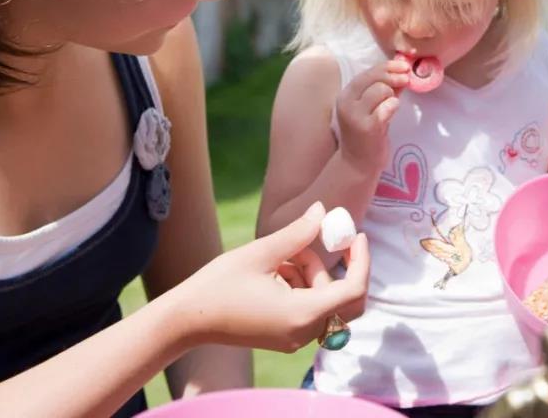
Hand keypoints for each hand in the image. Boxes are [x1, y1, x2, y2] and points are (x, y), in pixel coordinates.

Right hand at [173, 202, 369, 352]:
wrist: (186, 320)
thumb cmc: (219, 285)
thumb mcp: (261, 252)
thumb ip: (297, 233)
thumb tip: (322, 210)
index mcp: (302, 314)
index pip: (353, 289)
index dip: (360, 260)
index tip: (355, 235)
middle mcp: (304, 332)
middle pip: (348, 301)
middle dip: (342, 267)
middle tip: (333, 239)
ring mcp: (294, 338)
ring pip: (326, 301)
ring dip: (314, 273)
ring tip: (284, 254)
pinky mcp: (284, 336)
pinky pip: (310, 309)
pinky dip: (303, 286)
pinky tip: (277, 269)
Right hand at [336, 60, 409, 174]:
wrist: (358, 164)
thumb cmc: (367, 135)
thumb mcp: (372, 108)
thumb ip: (385, 91)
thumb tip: (402, 71)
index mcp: (345, 95)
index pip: (367, 73)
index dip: (387, 67)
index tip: (403, 66)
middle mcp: (346, 103)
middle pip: (375, 78)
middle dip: (393, 76)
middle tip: (406, 79)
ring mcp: (356, 115)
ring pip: (382, 90)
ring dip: (392, 96)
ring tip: (388, 109)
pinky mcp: (368, 126)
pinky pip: (388, 106)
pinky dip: (393, 106)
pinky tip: (390, 115)